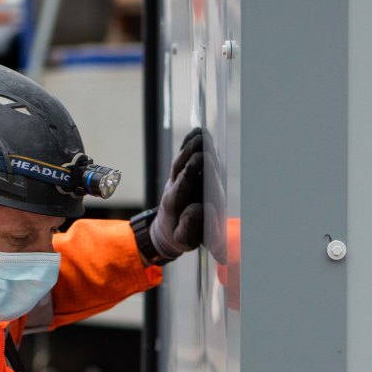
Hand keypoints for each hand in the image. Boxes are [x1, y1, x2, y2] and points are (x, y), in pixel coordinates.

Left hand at [148, 127, 225, 263]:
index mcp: (175, 204)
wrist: (167, 232)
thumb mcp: (184, 240)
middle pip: (182, 168)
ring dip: (191, 146)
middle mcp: (174, 188)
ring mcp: (176, 179)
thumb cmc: (179, 237)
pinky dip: (189, 144)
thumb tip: (200, 207)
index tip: (201, 160)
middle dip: (192, 155)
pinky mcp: (181, 174)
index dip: (191, 172)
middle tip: (204, 142)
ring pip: (182, 160)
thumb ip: (191, 227)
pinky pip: (183, 156)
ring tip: (202, 134)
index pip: (183, 185)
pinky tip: (198, 131)